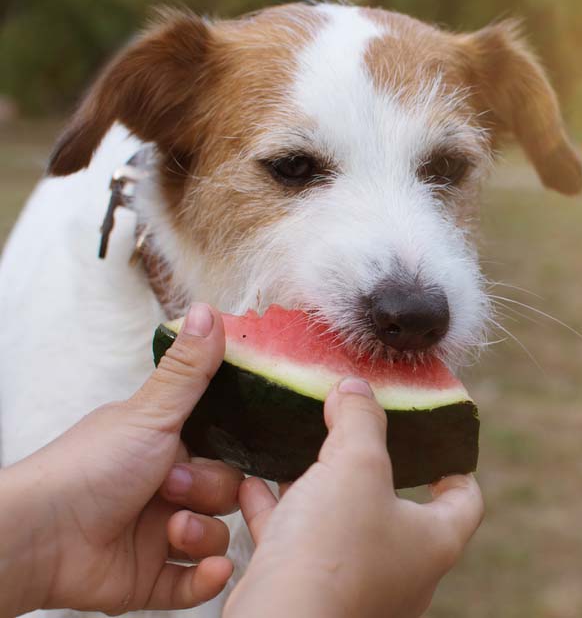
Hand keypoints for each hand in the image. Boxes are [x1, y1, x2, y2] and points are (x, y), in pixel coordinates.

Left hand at [0, 303, 242, 614]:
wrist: (37, 535)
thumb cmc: (87, 467)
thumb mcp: (150, 414)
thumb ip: (189, 370)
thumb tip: (207, 308)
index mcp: (166, 450)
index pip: (224, 452)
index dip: (231, 456)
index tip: (231, 451)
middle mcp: (164, 491)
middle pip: (224, 496)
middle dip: (209, 495)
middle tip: (173, 490)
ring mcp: (157, 537)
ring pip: (214, 538)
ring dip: (203, 536)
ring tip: (172, 532)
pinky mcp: (149, 579)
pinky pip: (194, 585)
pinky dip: (205, 579)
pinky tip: (212, 571)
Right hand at [224, 377, 484, 617]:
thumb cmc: (333, 552)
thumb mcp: (355, 465)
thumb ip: (360, 420)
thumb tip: (356, 389)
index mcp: (434, 541)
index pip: (465, 498)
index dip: (457, 466)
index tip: (438, 442)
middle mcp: (403, 571)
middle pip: (397, 508)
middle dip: (370, 469)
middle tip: (354, 435)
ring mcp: (357, 586)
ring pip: (342, 526)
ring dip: (319, 489)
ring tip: (298, 451)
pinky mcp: (311, 594)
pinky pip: (299, 546)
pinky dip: (279, 513)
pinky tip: (254, 484)